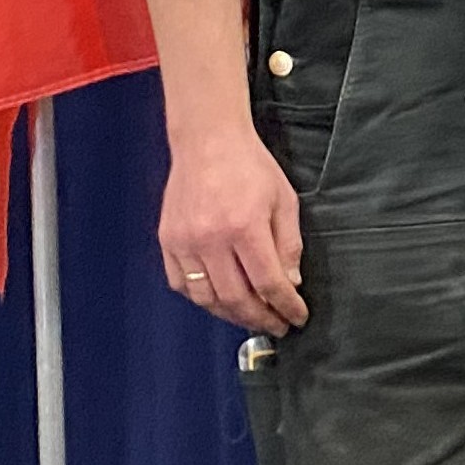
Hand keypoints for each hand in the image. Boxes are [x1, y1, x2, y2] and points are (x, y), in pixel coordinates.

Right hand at [158, 124, 309, 334]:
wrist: (209, 140)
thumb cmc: (250, 165)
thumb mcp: (284, 200)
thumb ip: (288, 244)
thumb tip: (291, 283)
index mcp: (245, 227)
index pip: (268, 283)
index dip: (285, 306)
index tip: (296, 317)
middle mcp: (211, 239)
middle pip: (236, 298)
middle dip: (260, 318)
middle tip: (275, 324)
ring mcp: (185, 241)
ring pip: (206, 298)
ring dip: (230, 314)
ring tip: (250, 316)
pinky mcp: (168, 240)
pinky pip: (181, 284)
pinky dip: (201, 299)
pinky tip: (218, 300)